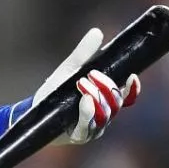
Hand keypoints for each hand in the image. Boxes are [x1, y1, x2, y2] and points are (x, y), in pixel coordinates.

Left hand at [31, 28, 141, 144]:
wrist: (35, 110)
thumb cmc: (57, 90)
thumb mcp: (70, 69)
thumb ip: (83, 54)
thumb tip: (97, 32)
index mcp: (105, 100)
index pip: (127, 97)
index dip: (133, 89)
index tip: (131, 76)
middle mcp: (104, 115)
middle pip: (117, 103)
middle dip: (107, 87)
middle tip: (91, 74)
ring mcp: (93, 127)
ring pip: (106, 116)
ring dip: (96, 97)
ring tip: (82, 83)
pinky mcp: (79, 136)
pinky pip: (88, 127)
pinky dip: (88, 112)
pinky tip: (85, 101)